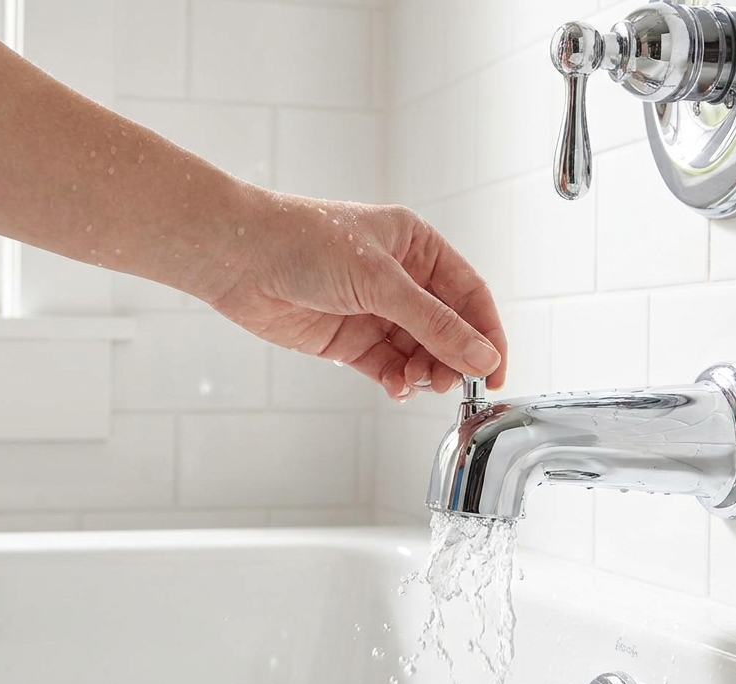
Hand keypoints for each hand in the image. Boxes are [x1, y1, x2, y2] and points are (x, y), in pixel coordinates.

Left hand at [203, 191, 506, 400]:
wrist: (239, 258)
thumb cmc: (304, 243)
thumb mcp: (380, 281)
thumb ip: (434, 324)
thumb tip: (481, 355)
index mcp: (416, 245)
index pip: (469, 294)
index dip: (487, 332)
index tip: (495, 370)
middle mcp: (399, 277)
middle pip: (447, 328)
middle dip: (453, 358)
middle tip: (453, 383)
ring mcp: (374, 310)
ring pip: (418, 352)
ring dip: (425, 372)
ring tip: (418, 382)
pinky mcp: (348, 340)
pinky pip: (386, 366)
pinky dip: (396, 380)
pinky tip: (396, 387)